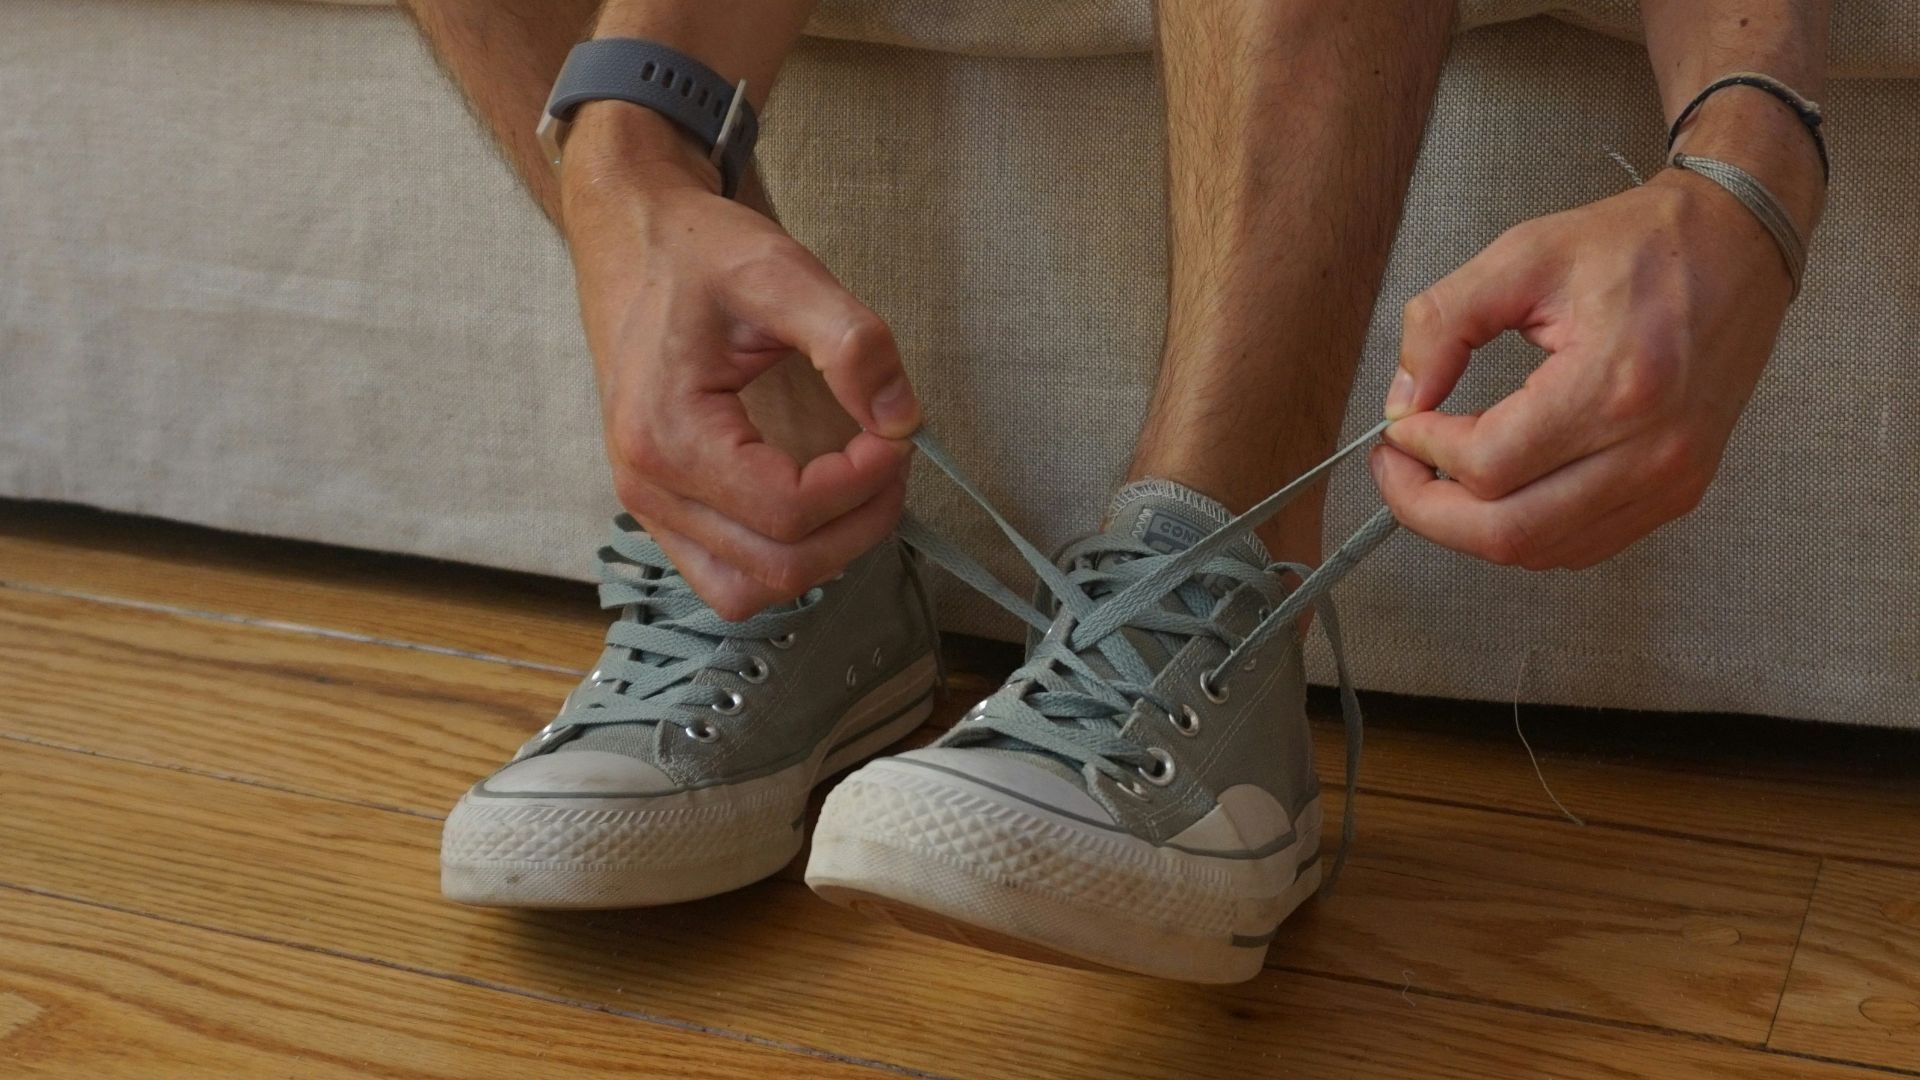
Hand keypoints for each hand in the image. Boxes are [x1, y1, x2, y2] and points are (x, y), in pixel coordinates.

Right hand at [561, 107, 919, 618]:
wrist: (633, 242)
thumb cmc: (699, 254)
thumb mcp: (780, 272)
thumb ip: (850, 341)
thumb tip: (903, 418)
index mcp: (667, 432)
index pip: (787, 509)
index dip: (862, 485)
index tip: (897, 436)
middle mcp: (647, 486)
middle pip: (777, 567)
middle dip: (857, 525)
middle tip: (893, 460)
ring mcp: (649, 507)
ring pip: (751, 590)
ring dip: (824, 555)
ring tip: (862, 490)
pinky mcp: (663, 511)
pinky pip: (728, 577)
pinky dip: (785, 560)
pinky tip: (820, 508)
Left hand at [1370, 168, 1799, 569]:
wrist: (1738, 244)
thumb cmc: (1641, 244)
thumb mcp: (1524, 255)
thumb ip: (1444, 323)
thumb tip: (1403, 398)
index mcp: (1614, 385)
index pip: (1487, 464)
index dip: (1423, 452)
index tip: (1400, 424)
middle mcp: (1650, 449)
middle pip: (1508, 533)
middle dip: (1428, 511)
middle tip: (1397, 471)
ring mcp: (1671, 480)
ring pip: (1541, 550)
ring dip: (1471, 526)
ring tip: (1438, 476)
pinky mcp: (1678, 492)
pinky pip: (1581, 545)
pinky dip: (1524, 531)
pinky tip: (1497, 489)